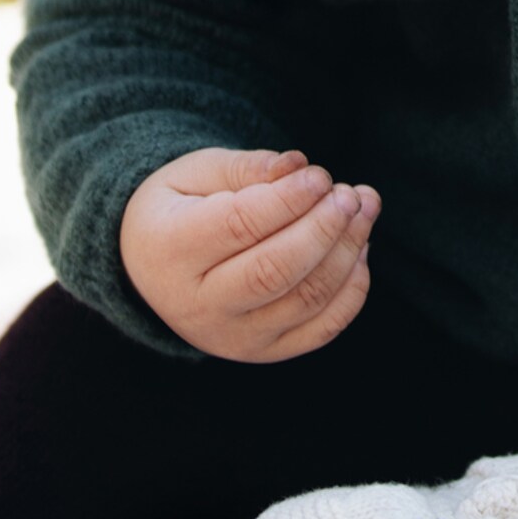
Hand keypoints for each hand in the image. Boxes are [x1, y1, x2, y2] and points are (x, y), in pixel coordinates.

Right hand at [119, 146, 378, 362]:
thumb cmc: (182, 209)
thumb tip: (299, 165)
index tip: (319, 175)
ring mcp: (233, 337)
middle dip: (325, 228)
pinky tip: (358, 246)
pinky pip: (324, 328)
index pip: (239, 227)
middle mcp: (198, 306)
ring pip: (306, 300)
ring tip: (363, 208)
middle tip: (349, 194)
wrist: (154, 269)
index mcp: (170, 251)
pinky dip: (353, 287)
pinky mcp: (266, 352)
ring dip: (348, 251)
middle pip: (275, 272)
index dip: (289, 199)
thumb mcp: (196, 174)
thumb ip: (246, 168)